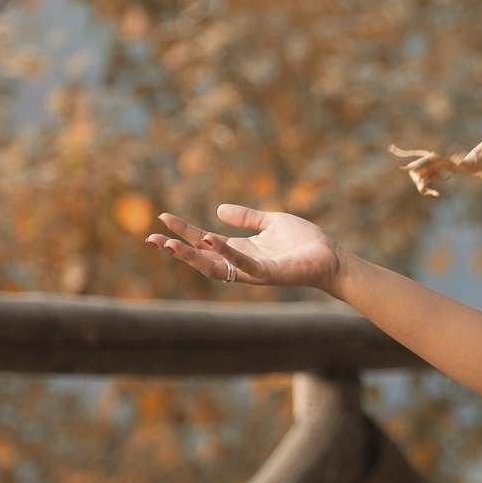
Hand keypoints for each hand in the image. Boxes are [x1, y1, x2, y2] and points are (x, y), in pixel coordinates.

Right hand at [146, 204, 344, 289]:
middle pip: (202, 258)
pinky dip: (227, 252)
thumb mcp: (270, 222)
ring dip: (192, 255)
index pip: (204, 242)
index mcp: (240, 250)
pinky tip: (211, 238)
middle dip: (177, 249)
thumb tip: (218, 208)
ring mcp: (253, 271)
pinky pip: (243, 264)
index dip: (183, 232)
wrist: (330, 258)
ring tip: (170, 243)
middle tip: (151, 239)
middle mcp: (242, 263)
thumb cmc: (304, 242)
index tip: (162, 219)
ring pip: (215, 267)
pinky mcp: (269, 273)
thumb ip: (246, 217)